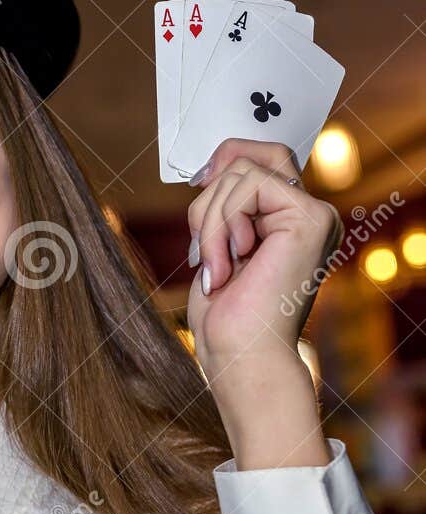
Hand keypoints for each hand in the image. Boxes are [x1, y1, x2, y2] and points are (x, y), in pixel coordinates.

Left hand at [185, 138, 343, 381]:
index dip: (226, 159)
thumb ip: (228, 205)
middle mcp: (310, 215)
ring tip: (217, 269)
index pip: (262, 159)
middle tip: (202, 243)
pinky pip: (247, 185)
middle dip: (211, 194)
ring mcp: (315, 216)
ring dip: (209, 223)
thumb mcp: (218, 246)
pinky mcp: (310, 219)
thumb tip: (215, 165)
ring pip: (240, 173)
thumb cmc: (227, 317)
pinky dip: (220, 225)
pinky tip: (229, 265)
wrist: (241, 357)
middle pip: (253, 156)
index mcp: (291, 222)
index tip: (198, 184)